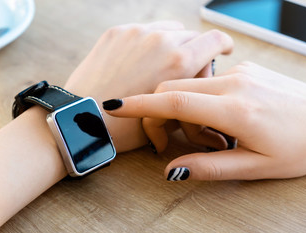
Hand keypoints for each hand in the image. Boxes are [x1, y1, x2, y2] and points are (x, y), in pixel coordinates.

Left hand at [64, 21, 232, 151]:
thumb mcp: (168, 120)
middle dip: (195, 51)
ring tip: (162, 65)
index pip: (215, 40)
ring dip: (173, 43)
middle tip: (186, 70)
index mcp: (179, 62)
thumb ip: (190, 98)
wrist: (82, 120)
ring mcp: (136, 33)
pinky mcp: (117, 32)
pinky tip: (142, 60)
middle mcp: (161, 40)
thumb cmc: (124, 128)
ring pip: (169, 29)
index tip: (223, 50)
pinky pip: (145, 29)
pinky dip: (150, 41)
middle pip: (193, 35)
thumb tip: (198, 90)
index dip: (223, 45)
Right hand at [103, 62, 305, 180]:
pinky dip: (198, 99)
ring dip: (180, 107)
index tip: (114, 105)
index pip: (174, 100)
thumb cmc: (301, 147)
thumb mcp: (257, 168)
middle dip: (157, 111)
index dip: (139, 104)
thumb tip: (173, 169)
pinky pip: (206, 81)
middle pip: (173, 87)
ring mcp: (239, 73)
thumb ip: (211, 168)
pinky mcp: (243, 70)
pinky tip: (217, 118)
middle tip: (165, 138)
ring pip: (188, 83)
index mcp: (236, 110)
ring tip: (205, 134)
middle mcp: (235, 84)